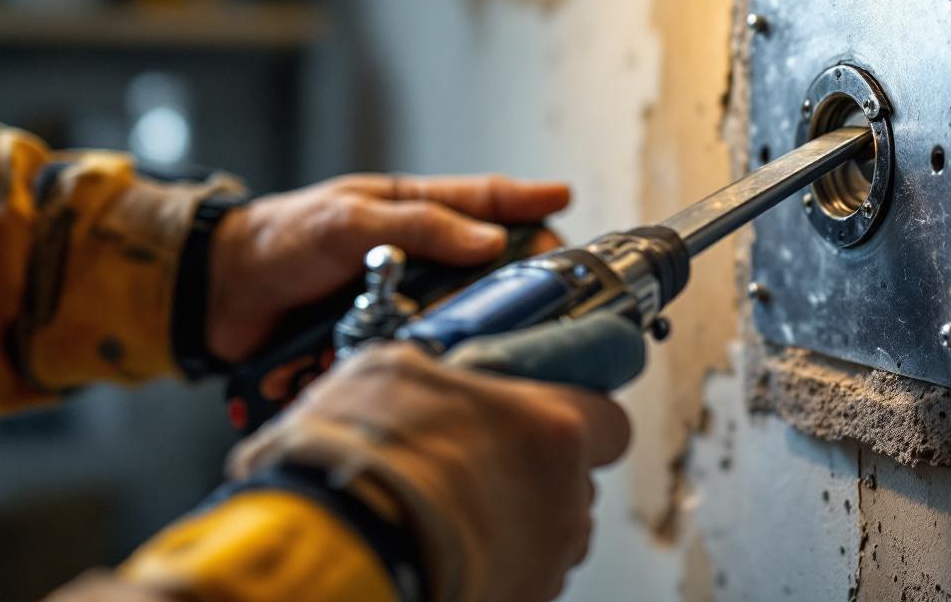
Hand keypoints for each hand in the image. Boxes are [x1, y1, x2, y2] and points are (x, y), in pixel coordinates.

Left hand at [207, 174, 568, 363]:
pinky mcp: (386, 344)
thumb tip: (490, 240)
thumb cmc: (281, 239)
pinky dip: (418, 361)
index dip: (529, 201)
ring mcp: (405, 302)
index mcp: (414, 211)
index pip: (486, 201)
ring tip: (475, 334)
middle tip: (541, 292)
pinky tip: (423, 365)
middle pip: (488, 269)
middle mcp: (420, 258)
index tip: (564, 202)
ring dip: (461, 329)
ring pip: (458, 319)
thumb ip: (420, 226)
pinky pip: (420, 356)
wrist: (218, 296)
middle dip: (512, 282)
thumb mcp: (349, 219)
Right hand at [229, 338, 633, 601]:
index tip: (550, 413)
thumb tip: (431, 372)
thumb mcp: (396, 373)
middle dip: (540, 471)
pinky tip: (446, 543)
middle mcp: (566, 498)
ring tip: (456, 508)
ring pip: (552, 533)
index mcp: (554, 428)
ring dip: (516, 518)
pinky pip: (522, 575)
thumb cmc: (369, 461)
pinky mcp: (521, 600)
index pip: (610, 420)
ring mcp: (546, 559)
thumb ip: (442, 373)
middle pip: (578, 481)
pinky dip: (493, 560)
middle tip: (485, 459)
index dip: (579, 414)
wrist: (341, 549)